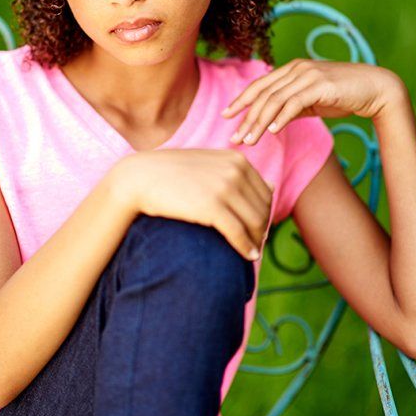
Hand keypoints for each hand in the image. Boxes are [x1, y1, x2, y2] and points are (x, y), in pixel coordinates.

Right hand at [113, 149, 273, 260]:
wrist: (140, 178)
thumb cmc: (173, 174)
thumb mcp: (210, 165)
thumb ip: (240, 174)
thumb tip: (274, 185)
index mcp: (237, 160)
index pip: (265, 193)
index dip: (264, 214)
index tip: (257, 229)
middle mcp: (235, 171)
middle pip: (263, 208)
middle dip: (261, 229)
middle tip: (256, 244)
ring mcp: (224, 188)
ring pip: (254, 222)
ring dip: (256, 240)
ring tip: (252, 252)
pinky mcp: (212, 207)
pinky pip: (238, 233)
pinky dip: (245, 247)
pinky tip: (247, 256)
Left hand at [221, 58, 405, 145]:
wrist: (376, 88)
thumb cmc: (344, 95)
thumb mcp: (313, 101)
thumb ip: (292, 108)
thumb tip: (271, 123)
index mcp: (292, 69)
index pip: (260, 85)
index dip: (241, 100)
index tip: (226, 115)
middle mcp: (297, 69)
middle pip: (263, 94)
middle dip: (245, 117)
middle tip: (233, 138)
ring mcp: (308, 75)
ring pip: (275, 100)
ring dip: (259, 122)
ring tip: (249, 141)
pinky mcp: (320, 85)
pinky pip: (294, 103)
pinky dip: (280, 118)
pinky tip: (271, 131)